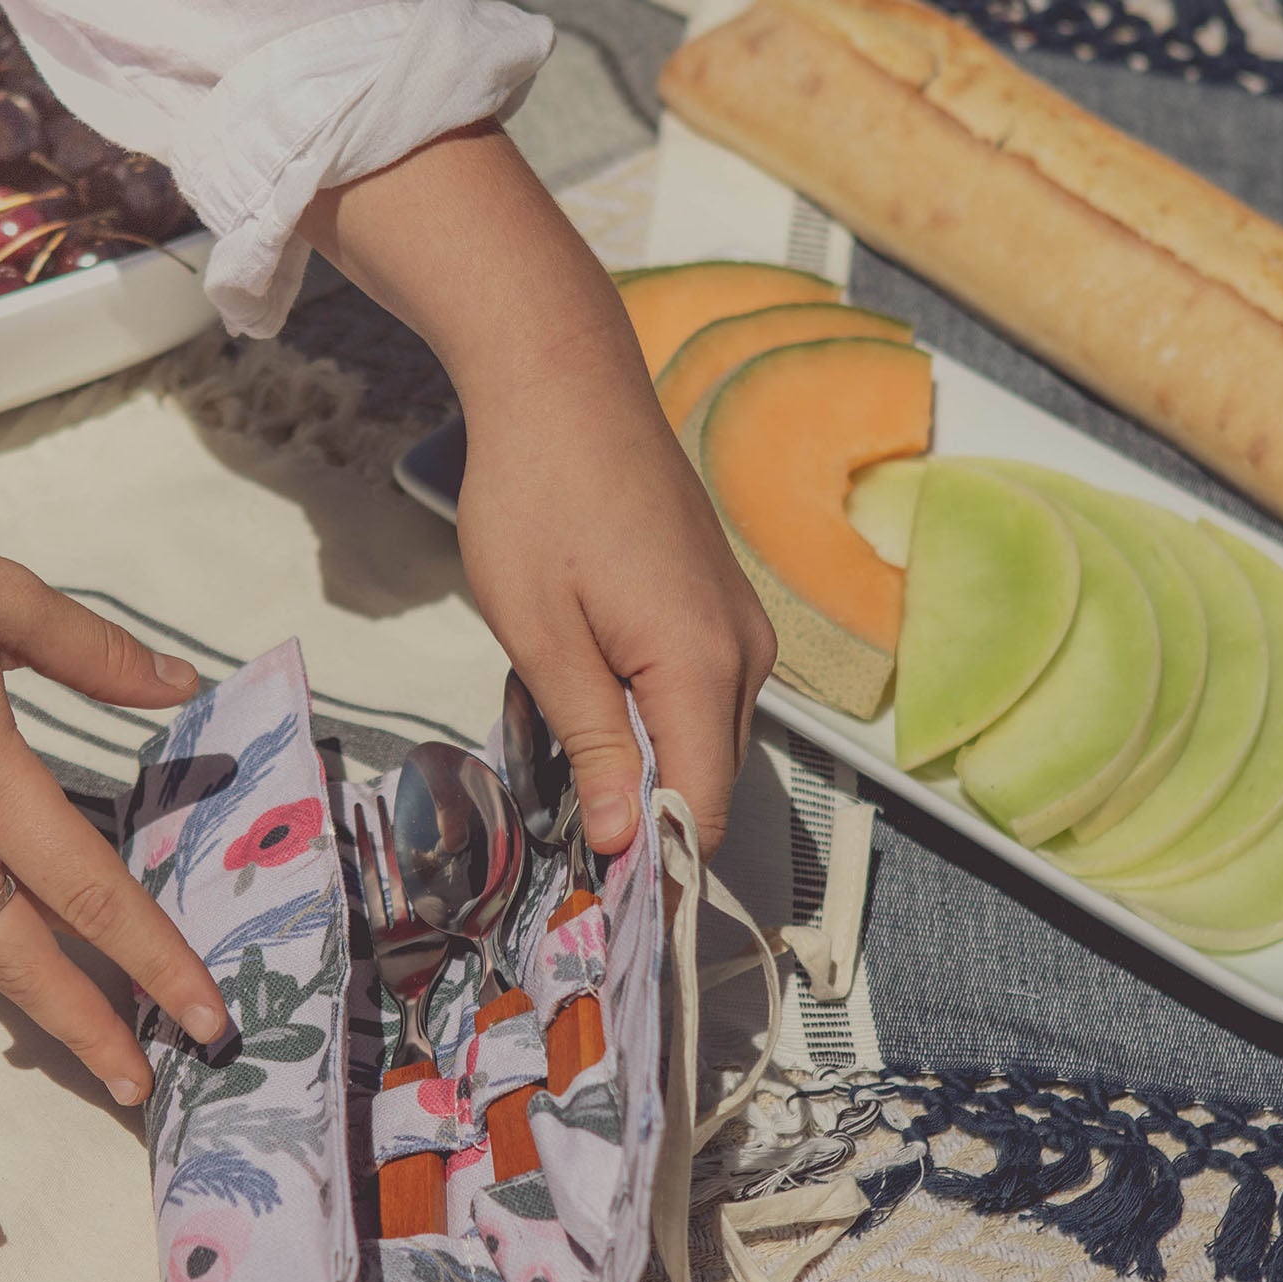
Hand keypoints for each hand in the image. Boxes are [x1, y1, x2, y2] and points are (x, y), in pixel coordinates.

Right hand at [0, 496, 233, 1104]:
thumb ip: (92, 651)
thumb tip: (178, 682)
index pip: (89, 890)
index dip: (154, 959)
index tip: (205, 1014)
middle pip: (23, 961)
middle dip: (89, 1033)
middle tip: (146, 1092)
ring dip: (45, 999)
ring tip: (101, 1042)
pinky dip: (1, 939)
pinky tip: (36, 942)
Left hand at [452, 358, 773, 857]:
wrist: (563, 381)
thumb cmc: (537, 498)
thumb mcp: (543, 638)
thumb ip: (595, 745)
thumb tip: (627, 841)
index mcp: (702, 667)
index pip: (701, 812)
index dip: (653, 866)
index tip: (595, 900)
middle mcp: (745, 651)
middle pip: (703, 780)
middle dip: (636, 810)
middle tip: (547, 808)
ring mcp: (741, 623)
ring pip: (698, 736)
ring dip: (634, 754)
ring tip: (549, 720)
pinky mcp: (721, 603)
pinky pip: (694, 690)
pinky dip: (643, 708)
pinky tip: (578, 674)